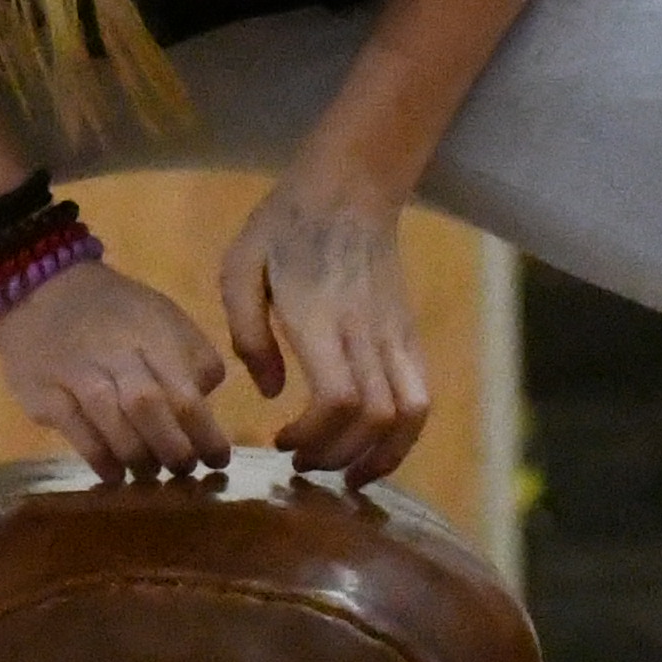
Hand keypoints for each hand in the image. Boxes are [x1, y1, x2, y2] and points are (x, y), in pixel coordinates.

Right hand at [0, 261, 230, 481]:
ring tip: (151, 474)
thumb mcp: (165, 318)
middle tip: (184, 470)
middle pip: (148, 407)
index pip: (186, 393)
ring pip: (111, 420)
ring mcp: (77, 373)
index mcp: (154, 335)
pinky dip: (99, 457)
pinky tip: (115, 474)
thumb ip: (193, 361)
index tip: (217, 460)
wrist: (42, 290)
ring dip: (138, 457)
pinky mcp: (45, 393)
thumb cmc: (117, 314)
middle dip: (172, 448)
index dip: (205, 434)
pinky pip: (75, 431)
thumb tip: (207, 417)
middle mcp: (116, 353)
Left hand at [219, 178, 432, 487]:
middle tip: (300, 464)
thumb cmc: (285, 224)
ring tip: (346, 475)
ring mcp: (395, 333)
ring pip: (411, 413)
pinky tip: (372, 449)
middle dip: (338, 456)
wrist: (351, 186)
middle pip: (375, 417)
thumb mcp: (240, 266)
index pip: (339, 397)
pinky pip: (421, 396)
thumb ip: (246, 333)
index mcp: (320, 316)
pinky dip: (404, 435)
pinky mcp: (409, 334)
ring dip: (383, 456)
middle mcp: (366, 330)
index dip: (315, 435)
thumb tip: (269, 393)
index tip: (280, 441)